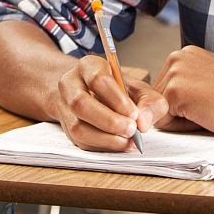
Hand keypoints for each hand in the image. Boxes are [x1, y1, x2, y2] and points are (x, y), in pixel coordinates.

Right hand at [54, 54, 168, 151]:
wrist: (95, 96)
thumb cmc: (118, 90)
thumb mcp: (138, 88)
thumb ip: (149, 101)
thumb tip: (144, 122)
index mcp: (88, 66)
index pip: (97, 79)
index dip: (116, 99)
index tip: (134, 114)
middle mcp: (70, 84)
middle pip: (81, 103)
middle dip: (109, 121)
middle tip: (131, 130)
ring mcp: (64, 107)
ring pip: (77, 126)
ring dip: (105, 138)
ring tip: (128, 141)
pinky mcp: (66, 128)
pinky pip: (80, 141)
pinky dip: (102, 146)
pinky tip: (119, 145)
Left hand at [152, 46, 213, 136]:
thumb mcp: (205, 85)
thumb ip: (181, 89)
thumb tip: (154, 110)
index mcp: (184, 54)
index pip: (164, 90)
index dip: (184, 105)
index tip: (209, 99)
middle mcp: (176, 57)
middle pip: (158, 100)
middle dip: (179, 112)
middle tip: (210, 105)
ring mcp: (174, 72)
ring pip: (159, 112)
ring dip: (181, 119)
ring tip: (208, 108)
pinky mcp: (175, 91)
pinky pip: (164, 122)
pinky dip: (183, 127)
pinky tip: (205, 114)